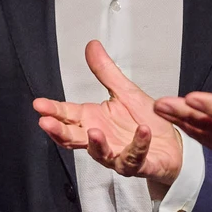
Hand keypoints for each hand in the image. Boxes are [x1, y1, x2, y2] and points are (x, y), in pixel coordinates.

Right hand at [34, 42, 183, 189]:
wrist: (172, 145)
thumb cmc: (146, 121)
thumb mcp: (125, 91)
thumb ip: (106, 72)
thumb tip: (92, 47)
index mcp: (94, 120)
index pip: (68, 115)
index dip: (53, 111)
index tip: (39, 104)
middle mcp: (102, 139)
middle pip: (75, 138)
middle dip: (60, 131)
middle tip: (47, 123)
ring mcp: (117, 155)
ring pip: (102, 154)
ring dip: (97, 144)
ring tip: (94, 131)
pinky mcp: (139, 165)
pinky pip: (135, 158)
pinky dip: (139, 145)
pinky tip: (142, 131)